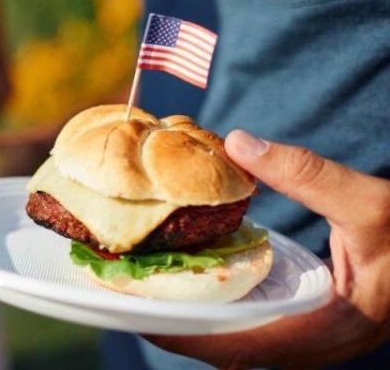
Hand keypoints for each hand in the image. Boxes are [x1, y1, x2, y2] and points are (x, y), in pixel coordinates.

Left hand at [145, 130, 389, 367]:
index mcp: (326, 331)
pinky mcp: (306, 324)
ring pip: (236, 343)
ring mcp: (308, 339)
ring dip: (192, 321)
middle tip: (127, 296)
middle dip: (176, 328)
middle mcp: (312, 345)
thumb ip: (308, 175)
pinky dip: (216, 311)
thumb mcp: (370, 203)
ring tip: (146, 290)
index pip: (239, 347)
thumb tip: (238, 144)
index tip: (139, 314)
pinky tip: (193, 282)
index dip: (185, 335)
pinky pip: (250, 328)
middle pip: (227, 350)